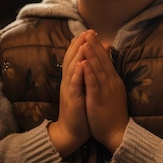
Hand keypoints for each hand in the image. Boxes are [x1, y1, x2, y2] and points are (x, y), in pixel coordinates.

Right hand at [48, 30, 91, 157]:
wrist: (71, 131)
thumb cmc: (79, 109)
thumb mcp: (83, 89)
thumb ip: (85, 75)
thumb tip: (92, 60)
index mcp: (73, 78)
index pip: (75, 57)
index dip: (81, 43)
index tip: (89, 31)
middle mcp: (69, 81)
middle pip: (72, 58)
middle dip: (80, 43)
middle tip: (88, 30)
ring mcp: (70, 89)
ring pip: (72, 68)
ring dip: (78, 54)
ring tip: (84, 41)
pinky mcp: (73, 99)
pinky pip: (74, 85)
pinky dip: (77, 73)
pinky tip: (81, 64)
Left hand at [80, 32, 129, 152]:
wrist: (118, 133)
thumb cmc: (114, 114)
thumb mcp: (114, 93)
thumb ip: (110, 79)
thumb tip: (108, 66)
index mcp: (114, 81)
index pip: (106, 60)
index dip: (98, 47)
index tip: (91, 34)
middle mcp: (111, 83)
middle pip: (102, 61)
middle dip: (94, 46)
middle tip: (88, 32)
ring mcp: (106, 91)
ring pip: (98, 70)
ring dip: (91, 55)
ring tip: (85, 42)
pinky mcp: (98, 100)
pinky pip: (93, 84)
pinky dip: (88, 73)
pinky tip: (84, 63)